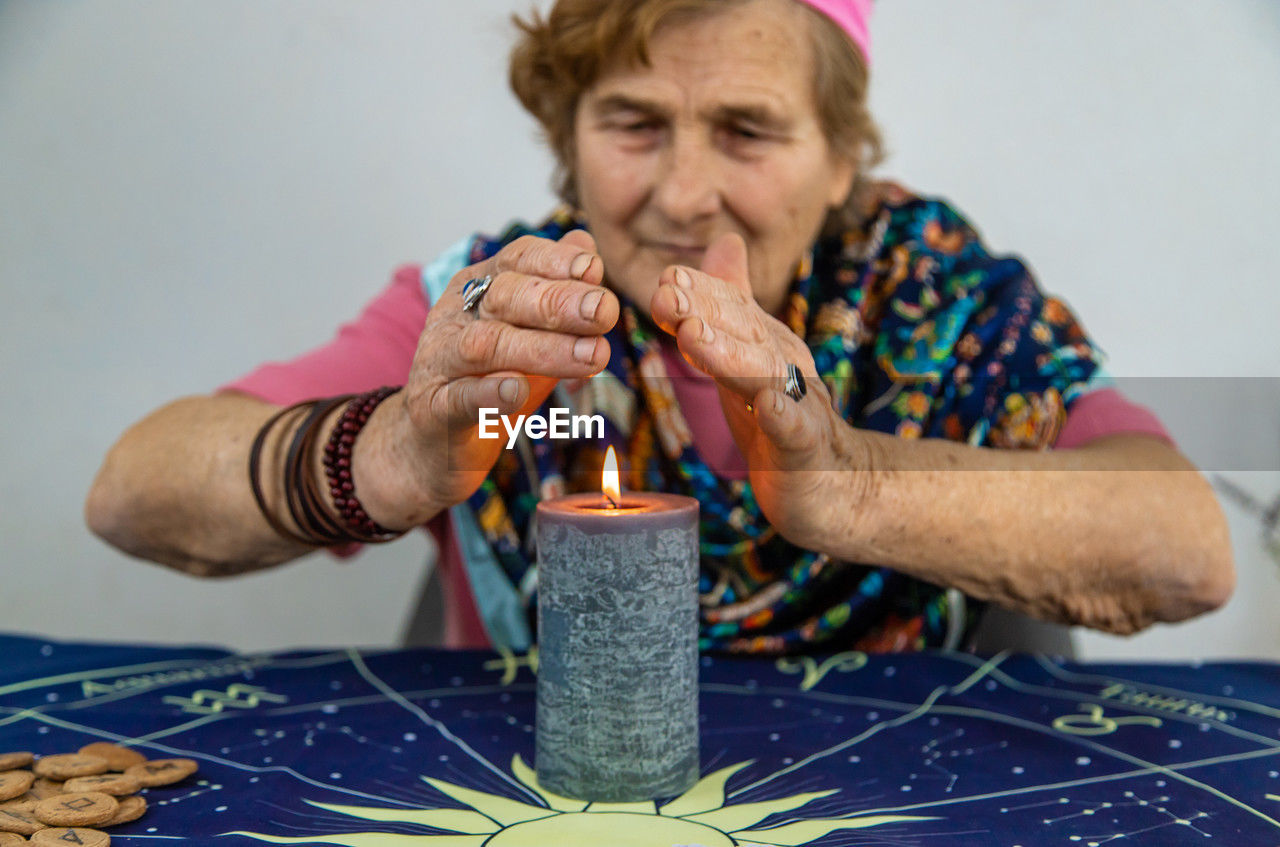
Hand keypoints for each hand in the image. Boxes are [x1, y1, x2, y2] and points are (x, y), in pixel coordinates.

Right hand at [389, 230, 619, 516]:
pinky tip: (517, 390)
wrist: (436, 441)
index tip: (594, 270)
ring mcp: (440, 362)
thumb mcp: (529, 332)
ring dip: (542, 349)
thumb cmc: (491, 378)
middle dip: (559, 303)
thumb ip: (556, 291)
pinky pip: (460, 398)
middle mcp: (455, 317)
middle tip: (605, 311)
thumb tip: (585, 244)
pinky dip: (489, 393)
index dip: (554, 262)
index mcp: (479, 288)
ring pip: (487, 346)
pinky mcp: (433, 410)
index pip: (516, 259)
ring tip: (590, 356)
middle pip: (505, 298)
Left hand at [648, 233, 871, 545]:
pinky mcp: (805, 449)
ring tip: (694, 337)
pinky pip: (795, 431)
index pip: (732, 310)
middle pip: (744, 333)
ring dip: (728, 354)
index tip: (666, 277)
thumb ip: (734, 302)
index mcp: (765, 343)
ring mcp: (798, 406)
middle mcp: (783, 365)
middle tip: (667, 295)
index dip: (700, 292)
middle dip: (704, 311)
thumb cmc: (780, 416)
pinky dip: (783, 418)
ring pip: (763, 376)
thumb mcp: (749, 354)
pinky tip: (769, 406)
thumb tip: (725, 239)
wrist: (830, 480)